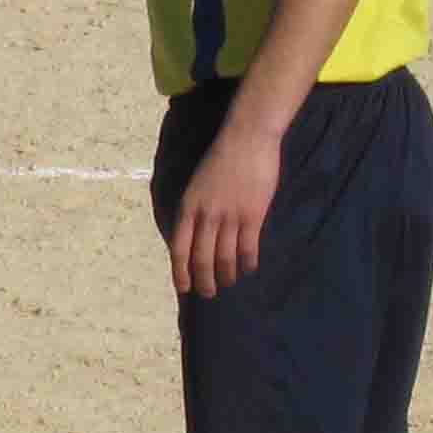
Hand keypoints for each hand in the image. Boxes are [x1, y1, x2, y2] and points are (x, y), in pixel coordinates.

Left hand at [169, 125, 279, 297]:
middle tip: (208, 294)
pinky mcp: (253, 214)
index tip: (184, 288)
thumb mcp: (198, 186)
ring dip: (226, 274)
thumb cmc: (221, 161)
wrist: (246, 139)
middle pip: (201, 258)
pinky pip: (248, 247)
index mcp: (188, 207)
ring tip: (227, 284)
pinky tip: (248, 269)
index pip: (179, 248)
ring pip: (225, 256)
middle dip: (204, 280)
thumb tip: (196, 236)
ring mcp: (230, 215)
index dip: (180, 271)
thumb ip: (196, 211)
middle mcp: (206, 215)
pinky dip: (247, 262)